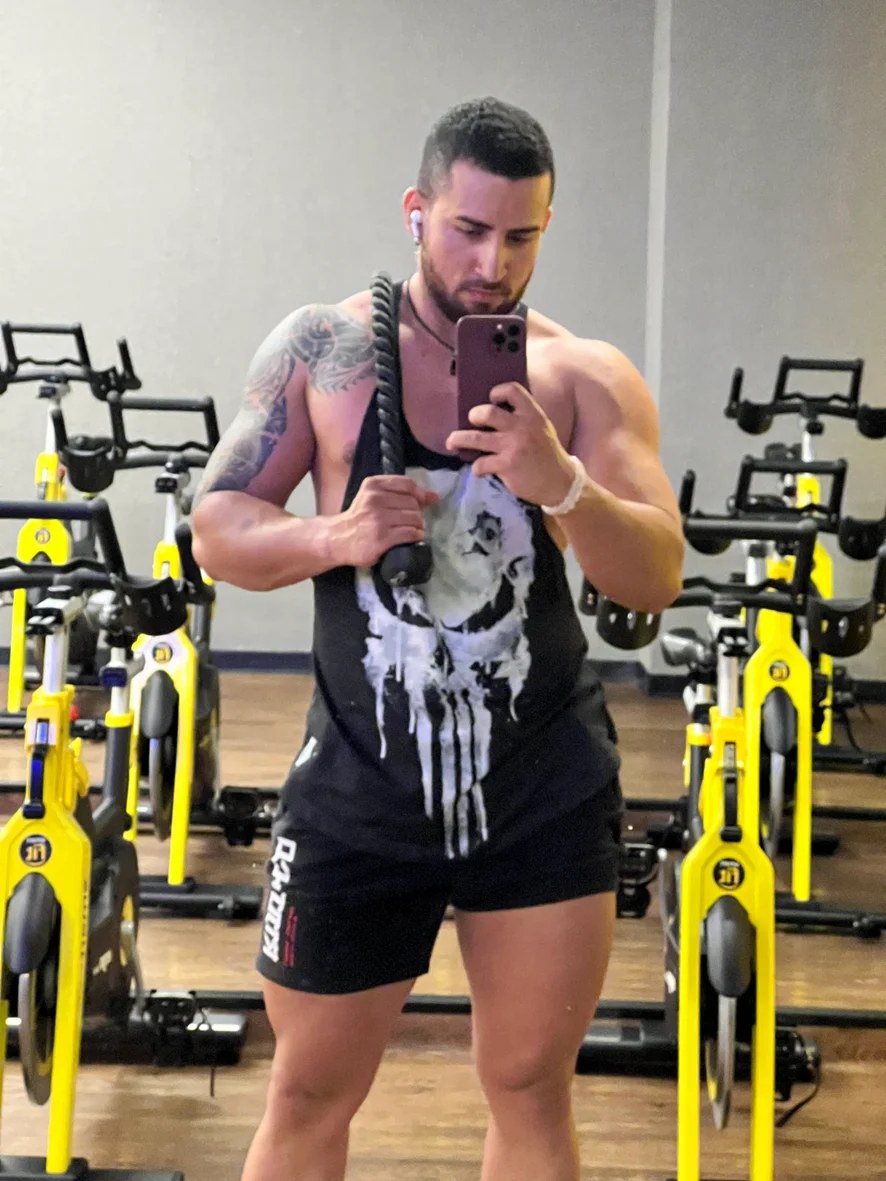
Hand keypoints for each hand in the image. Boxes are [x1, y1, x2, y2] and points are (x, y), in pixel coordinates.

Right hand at [330, 475, 439, 566]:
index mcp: (372, 485)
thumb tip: (434, 496)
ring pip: (414, 518)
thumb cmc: (360, 518)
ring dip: (418, 526)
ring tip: (410, 530)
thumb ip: (400, 493)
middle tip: (409, 521)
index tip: (425, 501)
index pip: (407, 484)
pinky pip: (410, 533)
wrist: (339, 539)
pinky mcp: (382, 538)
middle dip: (416, 513)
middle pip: (413, 503)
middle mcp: (375, 500)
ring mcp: (378, 520)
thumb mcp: (373, 497)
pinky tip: (410, 538)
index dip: (420, 494)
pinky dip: (415, 536)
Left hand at [446, 382, 576, 504]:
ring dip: (459, 439)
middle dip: (474, 415)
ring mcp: (512, 447)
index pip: (512, 391)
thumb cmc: (547, 455)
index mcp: (532, 415)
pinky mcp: (506, 466)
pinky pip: (480, 464)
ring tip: (451, 442)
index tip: (491, 399)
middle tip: (472, 421)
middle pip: (487, 413)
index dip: (497, 392)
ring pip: (475, 438)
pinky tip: (479, 470)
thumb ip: (522, 419)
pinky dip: (476, 468)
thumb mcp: (541, 428)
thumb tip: (493, 412)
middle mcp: (522, 427)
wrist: (560, 483)